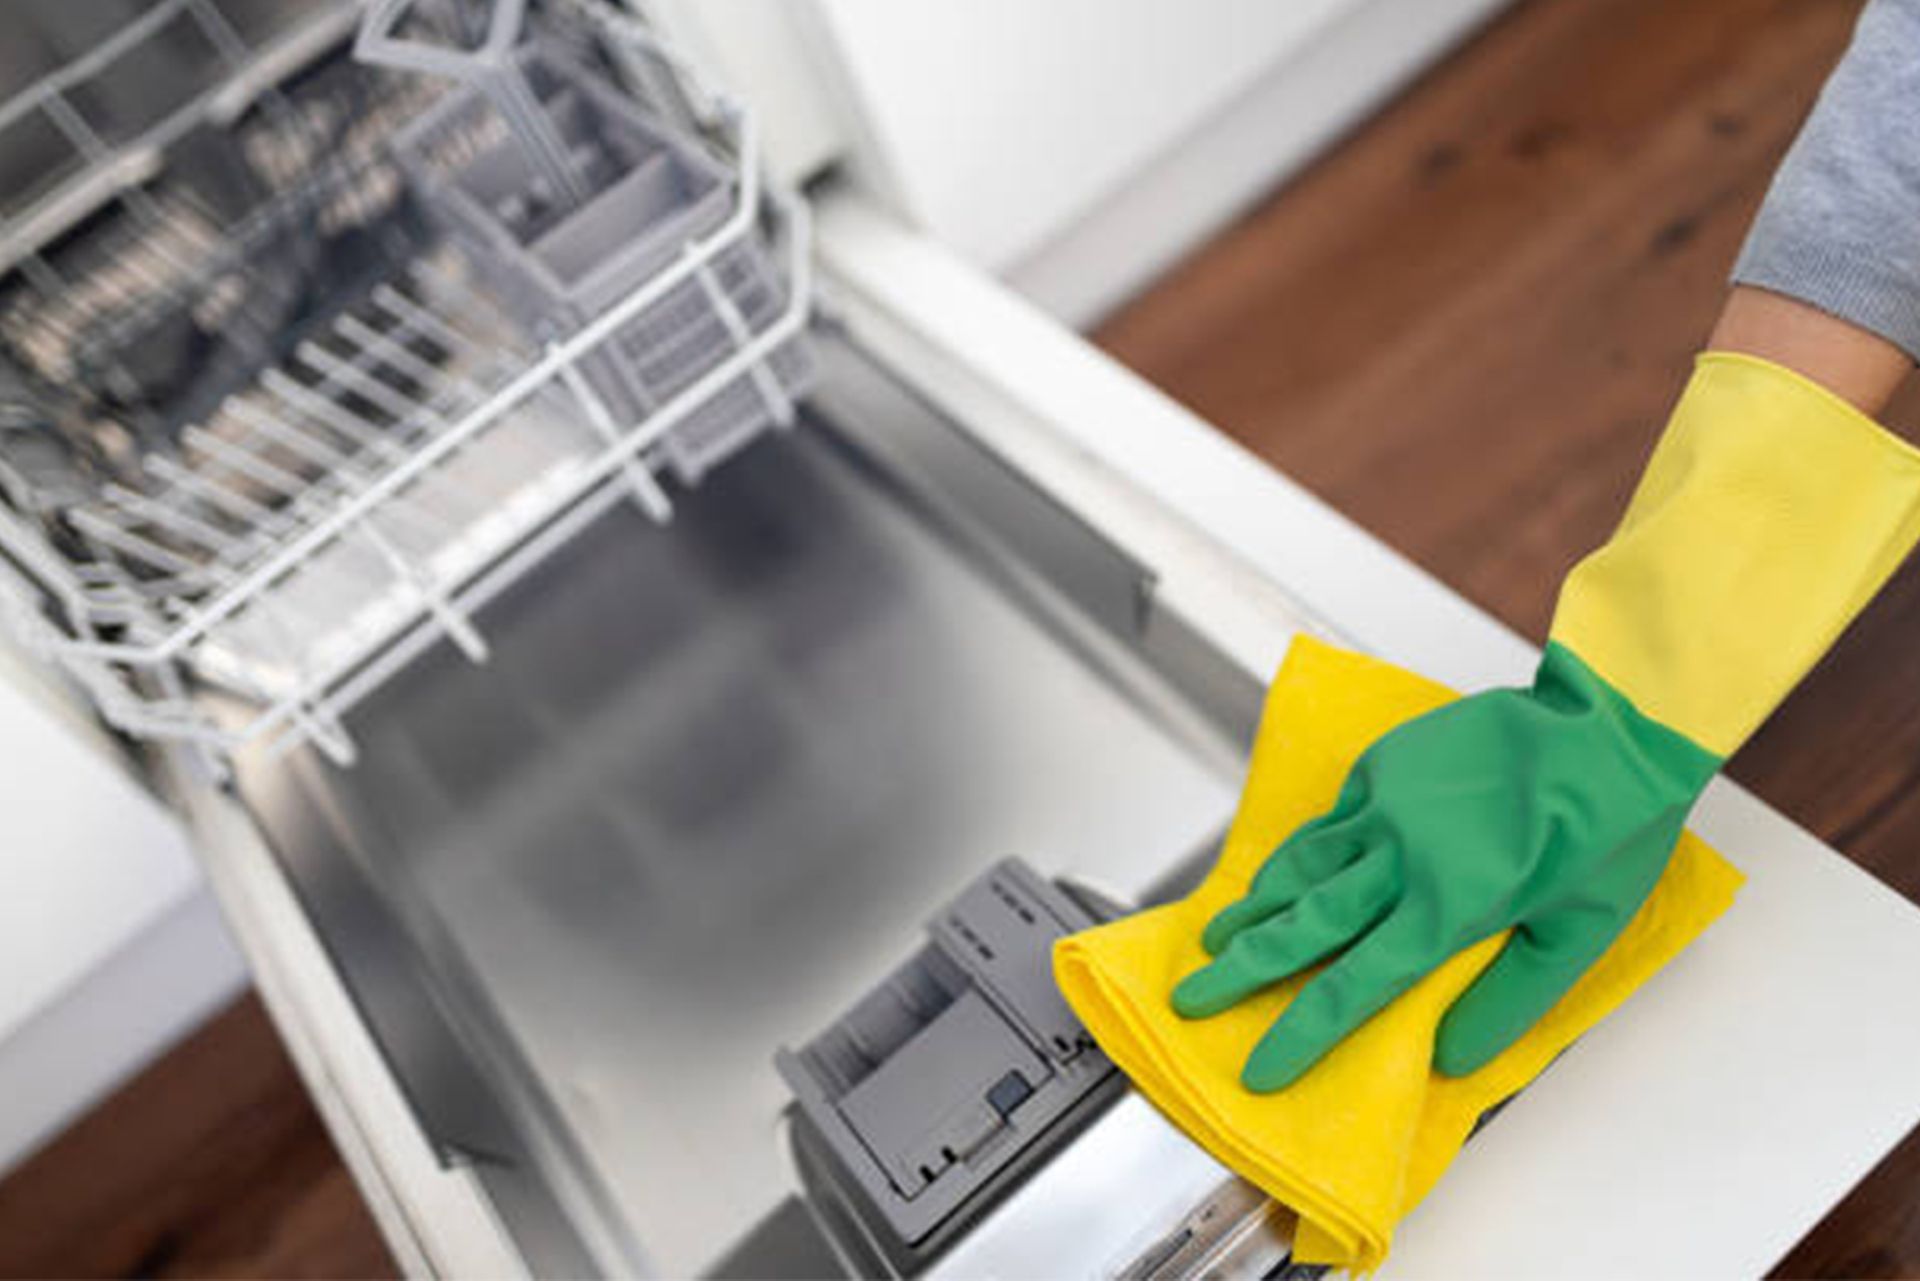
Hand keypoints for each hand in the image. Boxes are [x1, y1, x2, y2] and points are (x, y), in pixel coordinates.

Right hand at [1171, 643, 1718, 1089]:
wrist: (1607, 724)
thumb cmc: (1609, 831)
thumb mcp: (1578, 935)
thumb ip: (1509, 1001)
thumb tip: (1450, 1058)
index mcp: (1447, 909)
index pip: (1354, 987)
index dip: (1300, 1034)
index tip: (1258, 1069)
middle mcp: (1400, 859)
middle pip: (1300, 926)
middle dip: (1239, 971)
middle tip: (1190, 999)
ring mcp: (1385, 805)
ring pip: (1300, 867)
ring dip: (1253, 908)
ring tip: (1214, 939)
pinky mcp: (1386, 766)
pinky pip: (1330, 818)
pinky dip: (1300, 852)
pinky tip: (1285, 872)